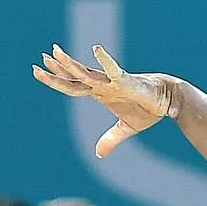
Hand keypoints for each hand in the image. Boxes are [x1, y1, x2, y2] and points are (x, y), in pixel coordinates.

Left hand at [32, 44, 175, 158]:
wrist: (167, 100)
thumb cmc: (147, 109)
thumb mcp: (126, 128)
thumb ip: (110, 139)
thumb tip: (98, 155)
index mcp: (99, 93)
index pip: (72, 86)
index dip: (56, 80)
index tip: (39, 70)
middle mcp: (102, 85)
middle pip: (73, 78)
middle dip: (56, 70)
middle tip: (40, 60)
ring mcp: (111, 82)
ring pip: (86, 73)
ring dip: (70, 64)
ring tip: (55, 52)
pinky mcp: (126, 81)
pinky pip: (113, 70)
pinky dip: (105, 62)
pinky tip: (96, 50)